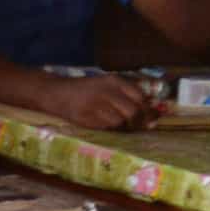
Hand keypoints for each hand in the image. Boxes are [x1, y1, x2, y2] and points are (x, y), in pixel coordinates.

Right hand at [41, 71, 162, 132]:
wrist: (57, 93)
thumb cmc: (86, 90)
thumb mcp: (107, 85)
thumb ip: (128, 96)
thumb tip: (152, 114)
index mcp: (114, 81)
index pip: (140, 96)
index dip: (148, 109)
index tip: (151, 117)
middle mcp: (107, 91)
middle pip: (133, 111)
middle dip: (139, 122)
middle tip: (139, 127)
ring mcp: (97, 105)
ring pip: (121, 122)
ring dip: (125, 128)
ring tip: (122, 127)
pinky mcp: (88, 118)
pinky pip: (107, 128)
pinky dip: (112, 130)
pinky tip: (108, 127)